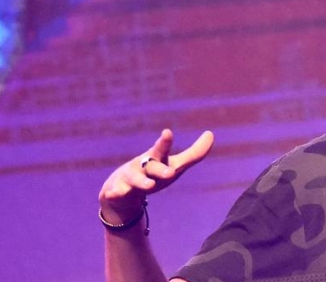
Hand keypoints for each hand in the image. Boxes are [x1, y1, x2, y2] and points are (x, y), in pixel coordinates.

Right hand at [98, 129, 213, 222]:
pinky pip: (115, 192)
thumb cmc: (153, 175)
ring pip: (135, 179)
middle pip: (152, 166)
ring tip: (149, 185)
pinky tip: (114, 193)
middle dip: (161, 169)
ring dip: (142, 182)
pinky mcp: (116, 191)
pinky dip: (115, 192)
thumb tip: (211, 133)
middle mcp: (143, 166)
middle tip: (171, 173)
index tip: (167, 133)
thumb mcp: (175, 165)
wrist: (121, 192)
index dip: (165, 142)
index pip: (163, 150)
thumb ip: (195, 153)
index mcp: (157, 160)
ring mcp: (129, 178)